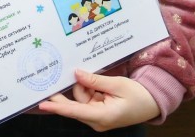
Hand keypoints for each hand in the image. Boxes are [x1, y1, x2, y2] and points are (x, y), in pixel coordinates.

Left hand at [36, 70, 159, 130]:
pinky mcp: (98, 111)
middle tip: (56, 77)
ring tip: (98, 78)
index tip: (42, 104)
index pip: (74, 111)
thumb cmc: (138, 95)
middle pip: (74, 104)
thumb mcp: (117, 84)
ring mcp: (97, 116)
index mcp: (102, 116)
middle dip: (69, 90)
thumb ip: (94, 81)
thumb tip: (76, 74)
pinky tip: (97, 83)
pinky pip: (87, 99)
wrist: (152, 103)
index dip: (57, 107)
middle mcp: (97, 120)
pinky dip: (89, 89)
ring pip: (80, 99)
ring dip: (85, 87)